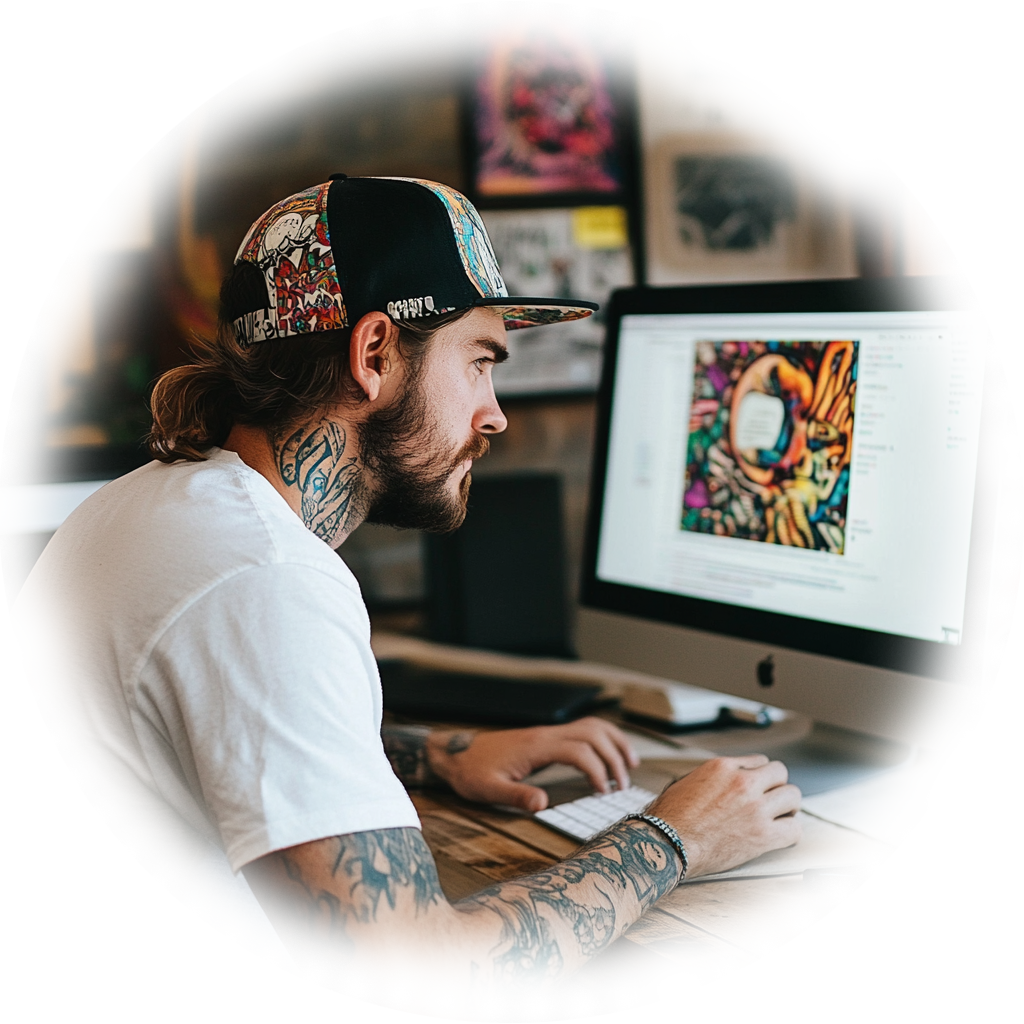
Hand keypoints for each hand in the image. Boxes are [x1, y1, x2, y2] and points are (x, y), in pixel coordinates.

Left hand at [427, 718, 638, 812]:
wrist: (456, 753)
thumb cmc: (471, 772)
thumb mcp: (489, 790)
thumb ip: (516, 796)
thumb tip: (543, 805)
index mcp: (536, 746)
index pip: (580, 751)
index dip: (598, 771)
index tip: (603, 793)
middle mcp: (546, 734)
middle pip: (594, 734)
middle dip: (614, 758)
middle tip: (621, 786)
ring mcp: (548, 732)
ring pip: (592, 726)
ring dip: (614, 742)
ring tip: (629, 766)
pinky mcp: (547, 736)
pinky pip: (583, 729)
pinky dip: (602, 738)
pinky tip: (609, 754)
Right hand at [647, 755, 801, 877]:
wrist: (667, 842)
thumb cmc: (670, 817)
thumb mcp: (688, 781)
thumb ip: (714, 778)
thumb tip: (724, 783)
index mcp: (722, 766)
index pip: (758, 761)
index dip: (759, 776)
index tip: (758, 788)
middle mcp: (742, 781)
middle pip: (780, 773)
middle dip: (778, 787)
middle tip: (774, 801)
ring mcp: (755, 807)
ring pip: (793, 797)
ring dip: (788, 808)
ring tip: (782, 818)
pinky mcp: (762, 834)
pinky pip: (794, 828)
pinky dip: (791, 833)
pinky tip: (784, 838)